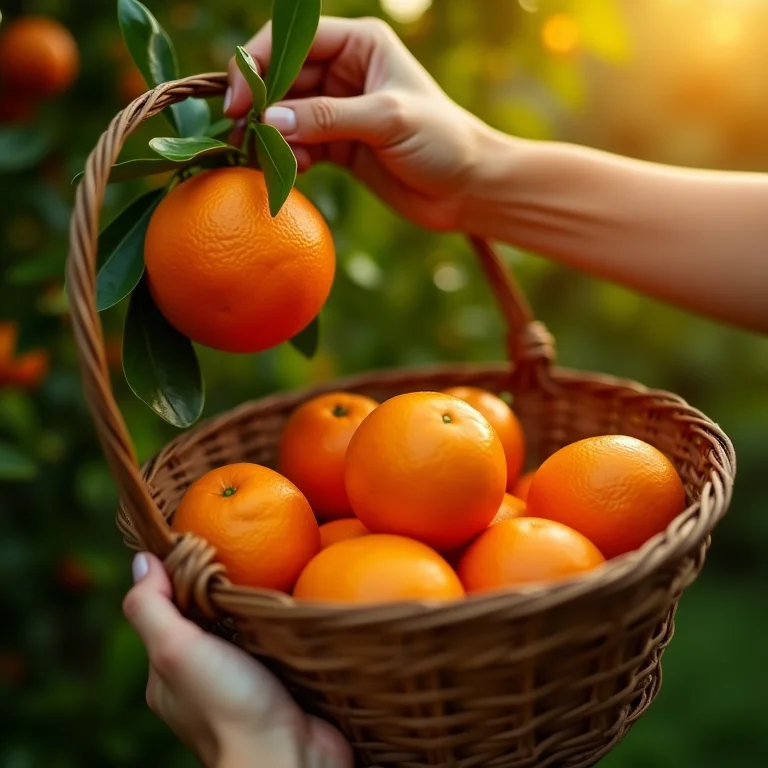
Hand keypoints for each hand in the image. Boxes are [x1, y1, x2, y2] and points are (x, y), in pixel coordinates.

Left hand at [123, 553, 351, 767]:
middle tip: (244, 552)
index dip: (181, 576)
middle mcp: (203, 677)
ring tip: (273, 568)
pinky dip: (281, 621)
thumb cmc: (228, 704)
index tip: (204, 542)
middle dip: (222, 587)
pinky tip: (294, 600)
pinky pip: (276, 640)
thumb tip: (141, 560)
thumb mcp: (175, 651)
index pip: (168, 610)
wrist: (290, 758)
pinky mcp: (281, 680)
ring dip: (256, 603)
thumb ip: (151, 608)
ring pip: (244, 627)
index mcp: (169, 674)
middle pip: (207, 616)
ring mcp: (244, 681)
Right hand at [226, 16, 496, 230]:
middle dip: (261, 107)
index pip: (292, 41)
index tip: (241, 102)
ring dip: (272, 137)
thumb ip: (328, 118)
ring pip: (287, 116)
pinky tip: (295, 171)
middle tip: (244, 136)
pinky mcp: (339, 145)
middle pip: (283, 79)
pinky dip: (290, 157)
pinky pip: (300, 146)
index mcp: (359, 45)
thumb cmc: (442, 141)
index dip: (259, 65)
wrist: (468, 189)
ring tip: (267, 159)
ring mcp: (339, 110)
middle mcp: (344, 72)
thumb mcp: (387, 120)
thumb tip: (268, 121)